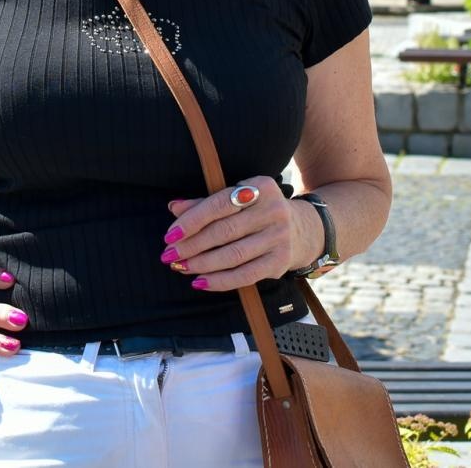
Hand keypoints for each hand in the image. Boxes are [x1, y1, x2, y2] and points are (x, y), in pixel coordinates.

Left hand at [160, 176, 321, 292]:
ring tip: (181, 268)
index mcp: (260, 187)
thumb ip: (206, 202)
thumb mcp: (237, 199)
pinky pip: (245, 275)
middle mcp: (273, 210)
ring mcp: (279, 237)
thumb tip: (174, 207)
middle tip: (169, 255)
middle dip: (192, 245)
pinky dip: (220, 281)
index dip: (191, 220)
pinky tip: (200, 282)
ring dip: (202, 264)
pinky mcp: (280, 261)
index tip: (170, 235)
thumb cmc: (257, 211)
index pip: (219, 204)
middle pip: (224, 231)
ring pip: (233, 255)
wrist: (301, 229)